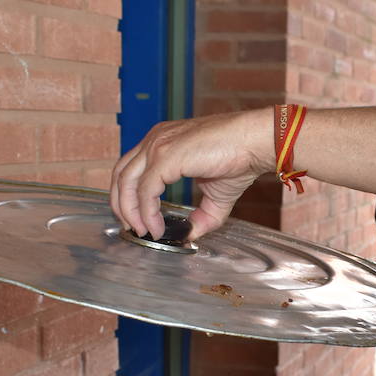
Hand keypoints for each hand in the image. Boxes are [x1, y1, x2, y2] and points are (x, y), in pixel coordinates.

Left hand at [110, 111, 268, 239]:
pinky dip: (147, 212)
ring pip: (127, 182)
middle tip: (133, 229)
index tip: (136, 220)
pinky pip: (146, 190)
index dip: (128, 198)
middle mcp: (155, 139)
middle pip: (120, 175)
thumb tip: (191, 235)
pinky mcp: (166, 156)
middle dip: (122, 206)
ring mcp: (158, 145)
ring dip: (130, 212)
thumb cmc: (239, 158)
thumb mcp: (215, 194)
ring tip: (143, 231)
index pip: (129, 169)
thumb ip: (201, 216)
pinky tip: (156, 227)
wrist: (256, 142)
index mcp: (161, 141)